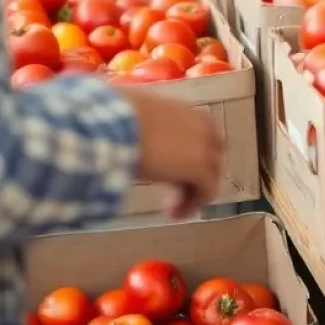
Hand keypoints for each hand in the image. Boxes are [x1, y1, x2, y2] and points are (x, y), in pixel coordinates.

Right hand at [118, 89, 224, 219]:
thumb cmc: (114, 119)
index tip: (169, 168)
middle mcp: (198, 126)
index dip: (189, 151)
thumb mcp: (129, 117)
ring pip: (211, 173)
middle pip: (211, 153)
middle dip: (196, 173)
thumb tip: (120, 132)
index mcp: (181, 110)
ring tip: (169, 209)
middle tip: (174, 190)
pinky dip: (191, 205)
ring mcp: (202, 146)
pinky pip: (206, 191)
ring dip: (192, 192)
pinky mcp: (200, 168)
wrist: (116, 126)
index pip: (199, 131)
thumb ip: (136, 125)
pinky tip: (171, 213)